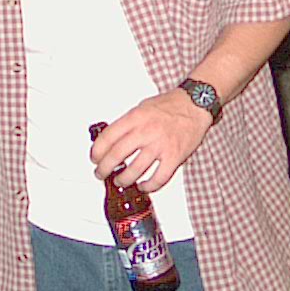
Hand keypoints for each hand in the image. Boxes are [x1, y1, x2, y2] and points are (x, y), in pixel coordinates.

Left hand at [90, 88, 211, 193]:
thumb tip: (112, 139)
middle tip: (101, 173)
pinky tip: (144, 186)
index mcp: (135, 118)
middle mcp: (146, 131)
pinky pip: (159, 178)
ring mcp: (160, 145)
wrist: (195, 104)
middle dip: (105, 168)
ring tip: (121, 181)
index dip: (97, 151)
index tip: (94, 158)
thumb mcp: (142, 107)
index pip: (108, 136)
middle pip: (117, 155)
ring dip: (124, 179)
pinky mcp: (175, 157)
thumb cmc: (170, 105)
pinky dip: (149, 186)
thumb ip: (128, 123)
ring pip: (135, 170)